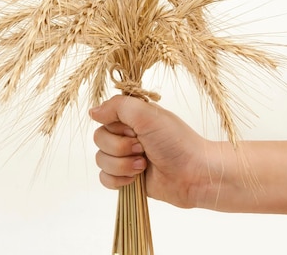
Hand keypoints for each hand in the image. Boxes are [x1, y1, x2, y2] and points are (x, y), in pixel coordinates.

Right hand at [90, 95, 208, 208]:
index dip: (116, 127)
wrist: (195, 175)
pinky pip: (104, 179)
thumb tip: (92, 112)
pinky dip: (118, 180)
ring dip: (122, 165)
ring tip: (143, 165)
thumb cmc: (176, 142)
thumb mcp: (147, 114)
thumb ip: (117, 106)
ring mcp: (126, 158)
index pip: (103, 118)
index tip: (135, 130)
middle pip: (99, 140)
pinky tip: (135, 179)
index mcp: (131, 118)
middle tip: (142, 149)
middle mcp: (126, 136)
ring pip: (100, 161)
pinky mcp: (127, 178)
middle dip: (119, 148)